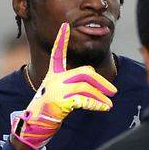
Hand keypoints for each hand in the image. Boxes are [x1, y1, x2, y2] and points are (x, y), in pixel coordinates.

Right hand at [11, 22, 116, 149]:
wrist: (35, 123)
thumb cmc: (48, 108)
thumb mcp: (58, 92)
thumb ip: (73, 84)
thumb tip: (97, 85)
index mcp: (54, 74)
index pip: (58, 54)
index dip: (61, 40)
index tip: (65, 26)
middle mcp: (55, 79)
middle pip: (85, 73)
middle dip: (101, 82)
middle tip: (113, 91)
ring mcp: (58, 90)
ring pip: (87, 88)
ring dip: (100, 97)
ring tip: (109, 104)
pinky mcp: (61, 101)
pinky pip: (84, 100)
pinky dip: (97, 104)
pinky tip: (105, 108)